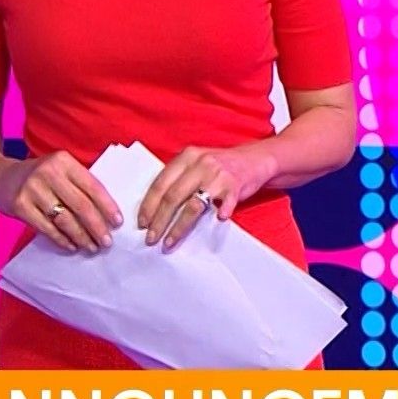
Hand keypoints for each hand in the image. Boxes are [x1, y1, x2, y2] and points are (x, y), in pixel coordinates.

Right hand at [0, 151, 121, 252]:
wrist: (0, 178)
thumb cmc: (39, 177)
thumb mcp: (59, 171)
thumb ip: (79, 185)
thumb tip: (106, 214)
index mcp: (64, 161)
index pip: (92, 186)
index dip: (107, 206)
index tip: (117, 223)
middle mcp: (48, 172)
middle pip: (81, 205)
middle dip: (96, 227)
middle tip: (107, 242)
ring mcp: (32, 189)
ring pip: (64, 219)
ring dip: (81, 237)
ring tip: (91, 247)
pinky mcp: (20, 205)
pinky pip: (46, 227)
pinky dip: (61, 239)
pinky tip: (71, 246)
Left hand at [138, 145, 266, 250]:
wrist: (255, 159)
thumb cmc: (221, 166)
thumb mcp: (197, 163)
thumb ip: (179, 178)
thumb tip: (154, 208)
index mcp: (186, 157)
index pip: (160, 183)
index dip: (148, 206)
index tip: (142, 223)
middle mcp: (200, 163)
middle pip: (172, 196)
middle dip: (159, 221)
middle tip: (151, 238)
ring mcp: (218, 175)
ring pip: (192, 206)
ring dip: (178, 227)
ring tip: (169, 242)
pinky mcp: (235, 186)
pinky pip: (224, 204)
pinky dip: (219, 214)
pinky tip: (216, 222)